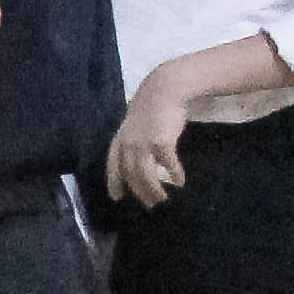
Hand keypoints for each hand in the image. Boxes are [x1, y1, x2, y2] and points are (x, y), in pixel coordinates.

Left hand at [105, 91, 191, 210]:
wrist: (165, 89)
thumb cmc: (153, 107)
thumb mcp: (136, 124)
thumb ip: (135, 140)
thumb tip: (144, 159)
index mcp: (120, 139)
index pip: (113, 165)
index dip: (114, 182)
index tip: (116, 197)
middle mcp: (128, 143)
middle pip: (131, 174)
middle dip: (140, 192)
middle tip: (151, 205)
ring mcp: (143, 143)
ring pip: (146, 175)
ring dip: (155, 190)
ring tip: (164, 199)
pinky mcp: (161, 142)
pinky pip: (167, 165)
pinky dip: (174, 175)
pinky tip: (180, 182)